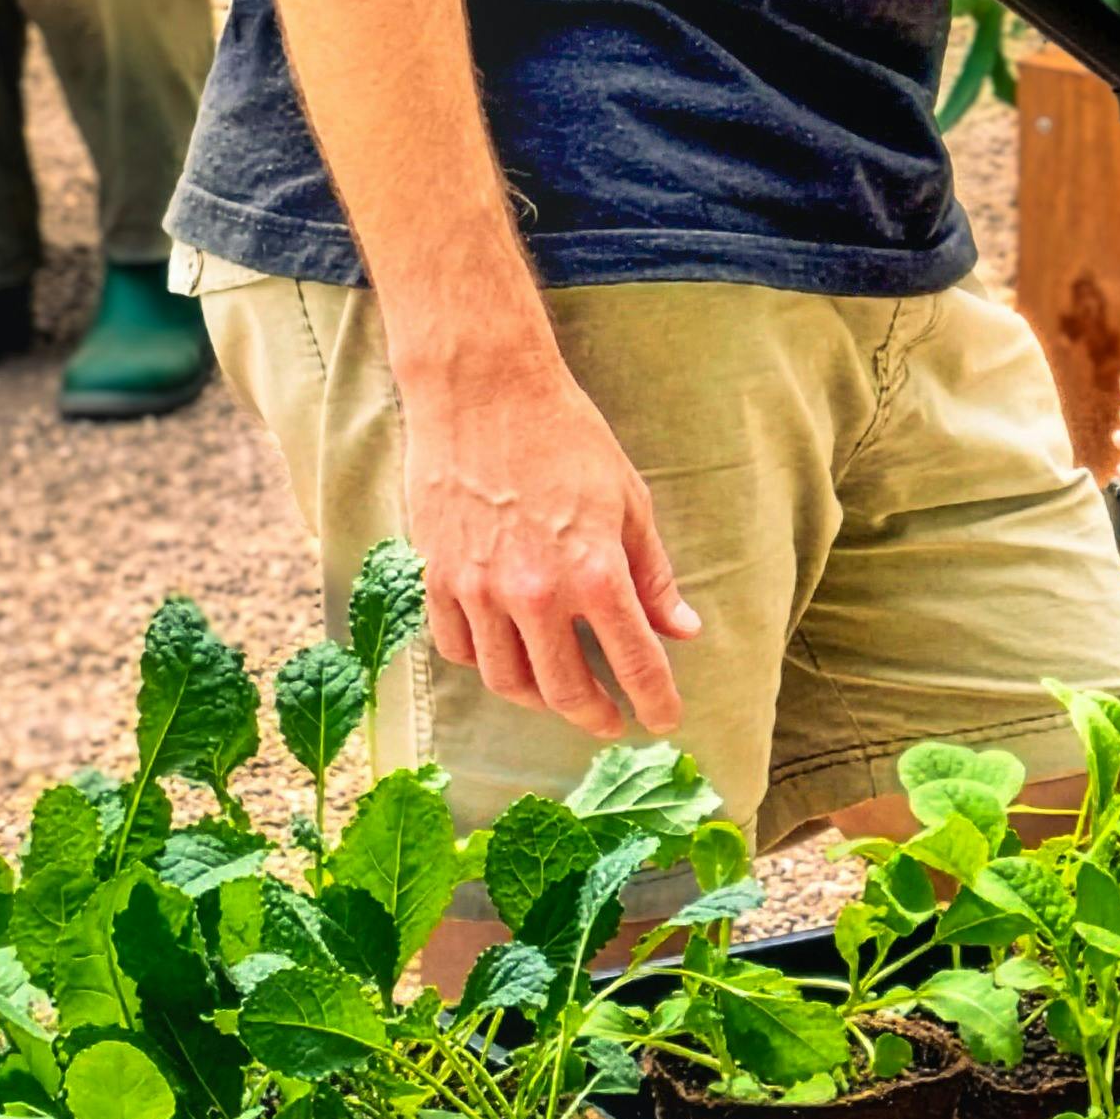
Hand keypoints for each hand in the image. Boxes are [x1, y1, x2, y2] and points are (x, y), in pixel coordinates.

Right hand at [399, 332, 698, 743]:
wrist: (484, 396)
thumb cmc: (569, 442)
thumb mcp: (631, 503)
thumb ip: (654, 577)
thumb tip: (683, 631)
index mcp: (595, 572)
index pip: (634, 660)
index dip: (655, 699)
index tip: (665, 722)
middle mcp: (534, 593)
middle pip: (564, 689)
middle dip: (594, 715)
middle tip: (612, 721)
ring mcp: (478, 591)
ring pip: (507, 680)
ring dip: (540, 698)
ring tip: (564, 696)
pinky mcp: (436, 581)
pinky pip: (459, 649)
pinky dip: (487, 664)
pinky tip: (510, 656)